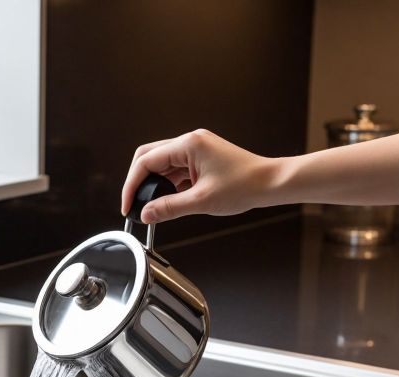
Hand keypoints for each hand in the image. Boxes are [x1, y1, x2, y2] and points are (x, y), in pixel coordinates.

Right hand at [120, 129, 275, 222]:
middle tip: (133, 203)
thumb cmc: (245, 186)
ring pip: (162, 164)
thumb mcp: (201, 201)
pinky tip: (170, 200)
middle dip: (138, 181)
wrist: (271, 183)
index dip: (132, 185)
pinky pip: (176, 169)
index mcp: (188, 145)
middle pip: (149, 157)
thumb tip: (146, 214)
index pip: (146, 161)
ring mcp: (196, 148)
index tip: (127, 204)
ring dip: (155, 184)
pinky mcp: (202, 157)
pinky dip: (169, 184)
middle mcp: (190, 142)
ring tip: (153, 205)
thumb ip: (169, 208)